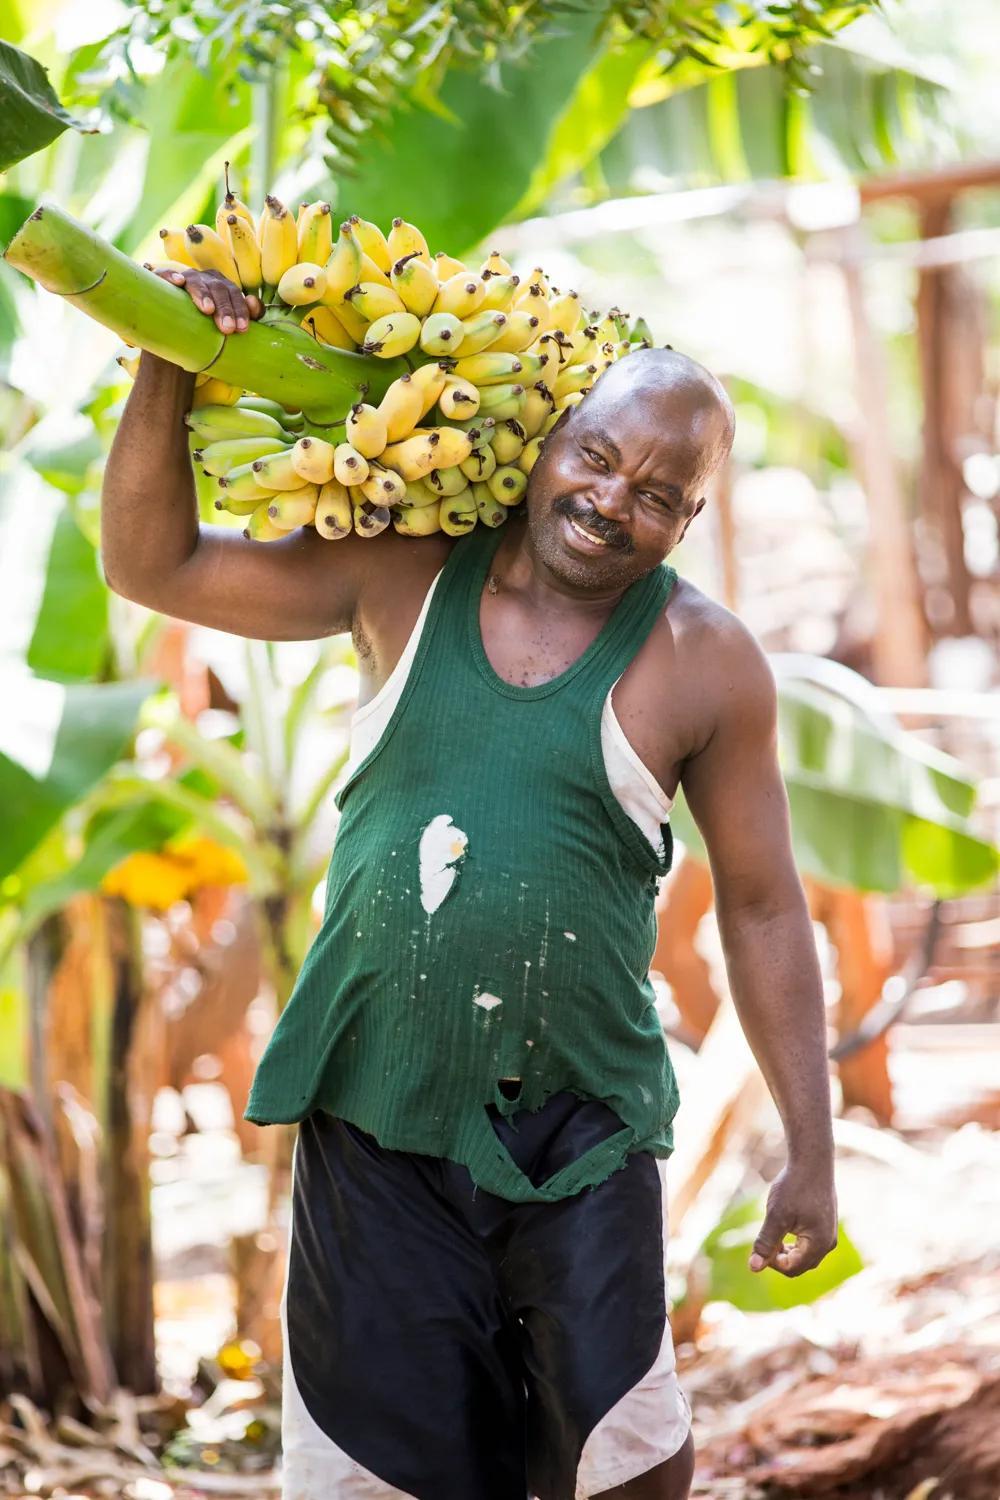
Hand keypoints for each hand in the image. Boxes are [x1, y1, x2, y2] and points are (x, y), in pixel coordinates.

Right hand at [154, 267, 262, 335]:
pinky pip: (166, 274)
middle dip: (225, 308)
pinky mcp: (162, 281)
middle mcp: (205, 280)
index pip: (234, 294)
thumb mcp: (224, 324)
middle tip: (228, 329)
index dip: (240, 310)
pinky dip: (171, 275)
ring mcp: (184, 279)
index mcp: (221, 287)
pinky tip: (178, 282)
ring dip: (203, 294)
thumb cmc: (204, 327)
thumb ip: (244, 315)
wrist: (170, 332)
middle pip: (219, 288)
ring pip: (196, 282)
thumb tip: (254, 304)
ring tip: (208, 309)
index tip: (242, 329)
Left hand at [748, 1160, 836, 1276]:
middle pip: (800, 1265)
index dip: (771, 1262)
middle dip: (780, 1257)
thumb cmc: (794, 1186)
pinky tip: (783, 1224)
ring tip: (773, 1232)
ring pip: (805, 1255)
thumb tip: (753, 1268)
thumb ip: (766, 1243)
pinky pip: (810, 1243)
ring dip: (786, 1250)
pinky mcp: (826, 1224)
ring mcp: (829, 1233)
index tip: (760, 1244)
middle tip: (766, 1238)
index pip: (792, 1268)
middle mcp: (829, 1243)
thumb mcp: (776, 1215)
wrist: (812, 1159)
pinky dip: (794, 1241)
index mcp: (819, 1244)